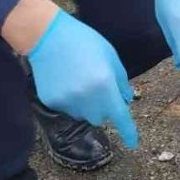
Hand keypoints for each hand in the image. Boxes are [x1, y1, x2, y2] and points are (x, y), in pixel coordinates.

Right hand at [26, 8, 138, 148]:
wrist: (47, 36)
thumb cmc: (84, 42)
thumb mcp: (110, 56)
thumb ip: (120, 81)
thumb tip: (125, 100)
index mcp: (105, 86)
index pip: (120, 116)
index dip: (128, 132)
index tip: (133, 143)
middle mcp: (86, 99)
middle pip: (100, 118)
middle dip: (102, 108)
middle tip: (96, 87)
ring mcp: (67, 102)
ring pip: (82, 114)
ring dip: (85, 105)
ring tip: (78, 80)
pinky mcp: (52, 102)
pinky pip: (66, 108)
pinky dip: (69, 100)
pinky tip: (64, 80)